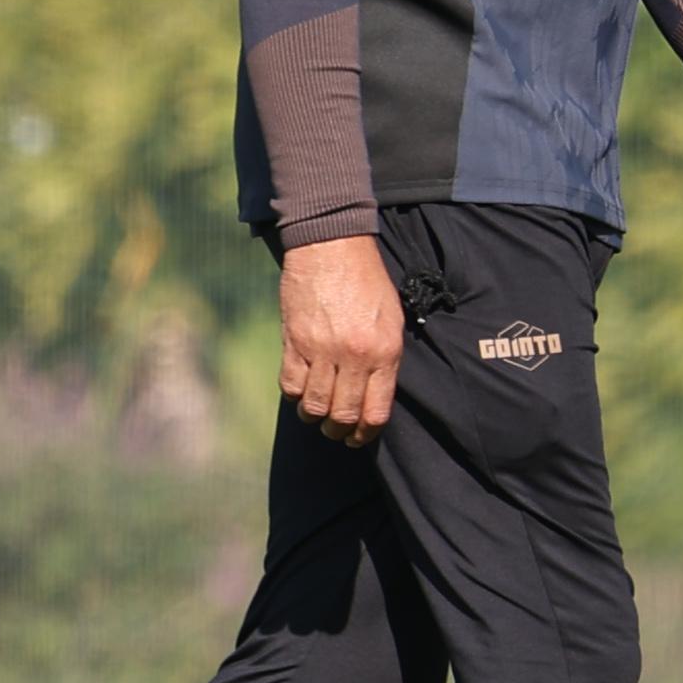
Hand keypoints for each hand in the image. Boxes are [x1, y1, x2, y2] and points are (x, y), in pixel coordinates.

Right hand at [278, 234, 402, 444]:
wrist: (332, 245)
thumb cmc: (367, 281)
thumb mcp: (392, 319)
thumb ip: (386, 359)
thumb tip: (375, 396)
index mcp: (384, 352)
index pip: (375, 412)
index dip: (366, 433)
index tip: (359, 437)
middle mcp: (354, 356)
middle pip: (343, 415)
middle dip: (339, 430)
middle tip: (336, 429)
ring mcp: (321, 350)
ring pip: (313, 406)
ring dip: (314, 416)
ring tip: (317, 412)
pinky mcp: (294, 341)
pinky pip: (289, 385)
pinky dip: (294, 395)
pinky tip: (300, 390)